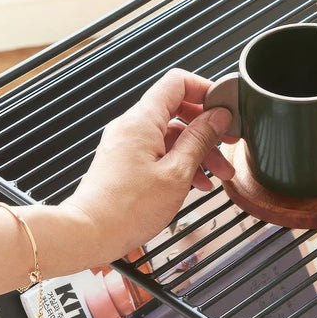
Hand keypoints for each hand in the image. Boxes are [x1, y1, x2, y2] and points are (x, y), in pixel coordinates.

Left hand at [63, 69, 234, 263]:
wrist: (88, 235)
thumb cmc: (127, 209)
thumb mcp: (177, 173)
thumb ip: (200, 140)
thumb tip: (218, 116)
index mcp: (142, 120)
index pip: (177, 83)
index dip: (205, 90)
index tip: (224, 108)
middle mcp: (131, 126)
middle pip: (178, 110)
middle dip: (207, 127)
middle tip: (229, 142)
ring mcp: (126, 144)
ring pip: (171, 135)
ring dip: (198, 151)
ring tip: (219, 174)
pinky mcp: (124, 161)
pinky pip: (159, 152)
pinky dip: (180, 162)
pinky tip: (197, 183)